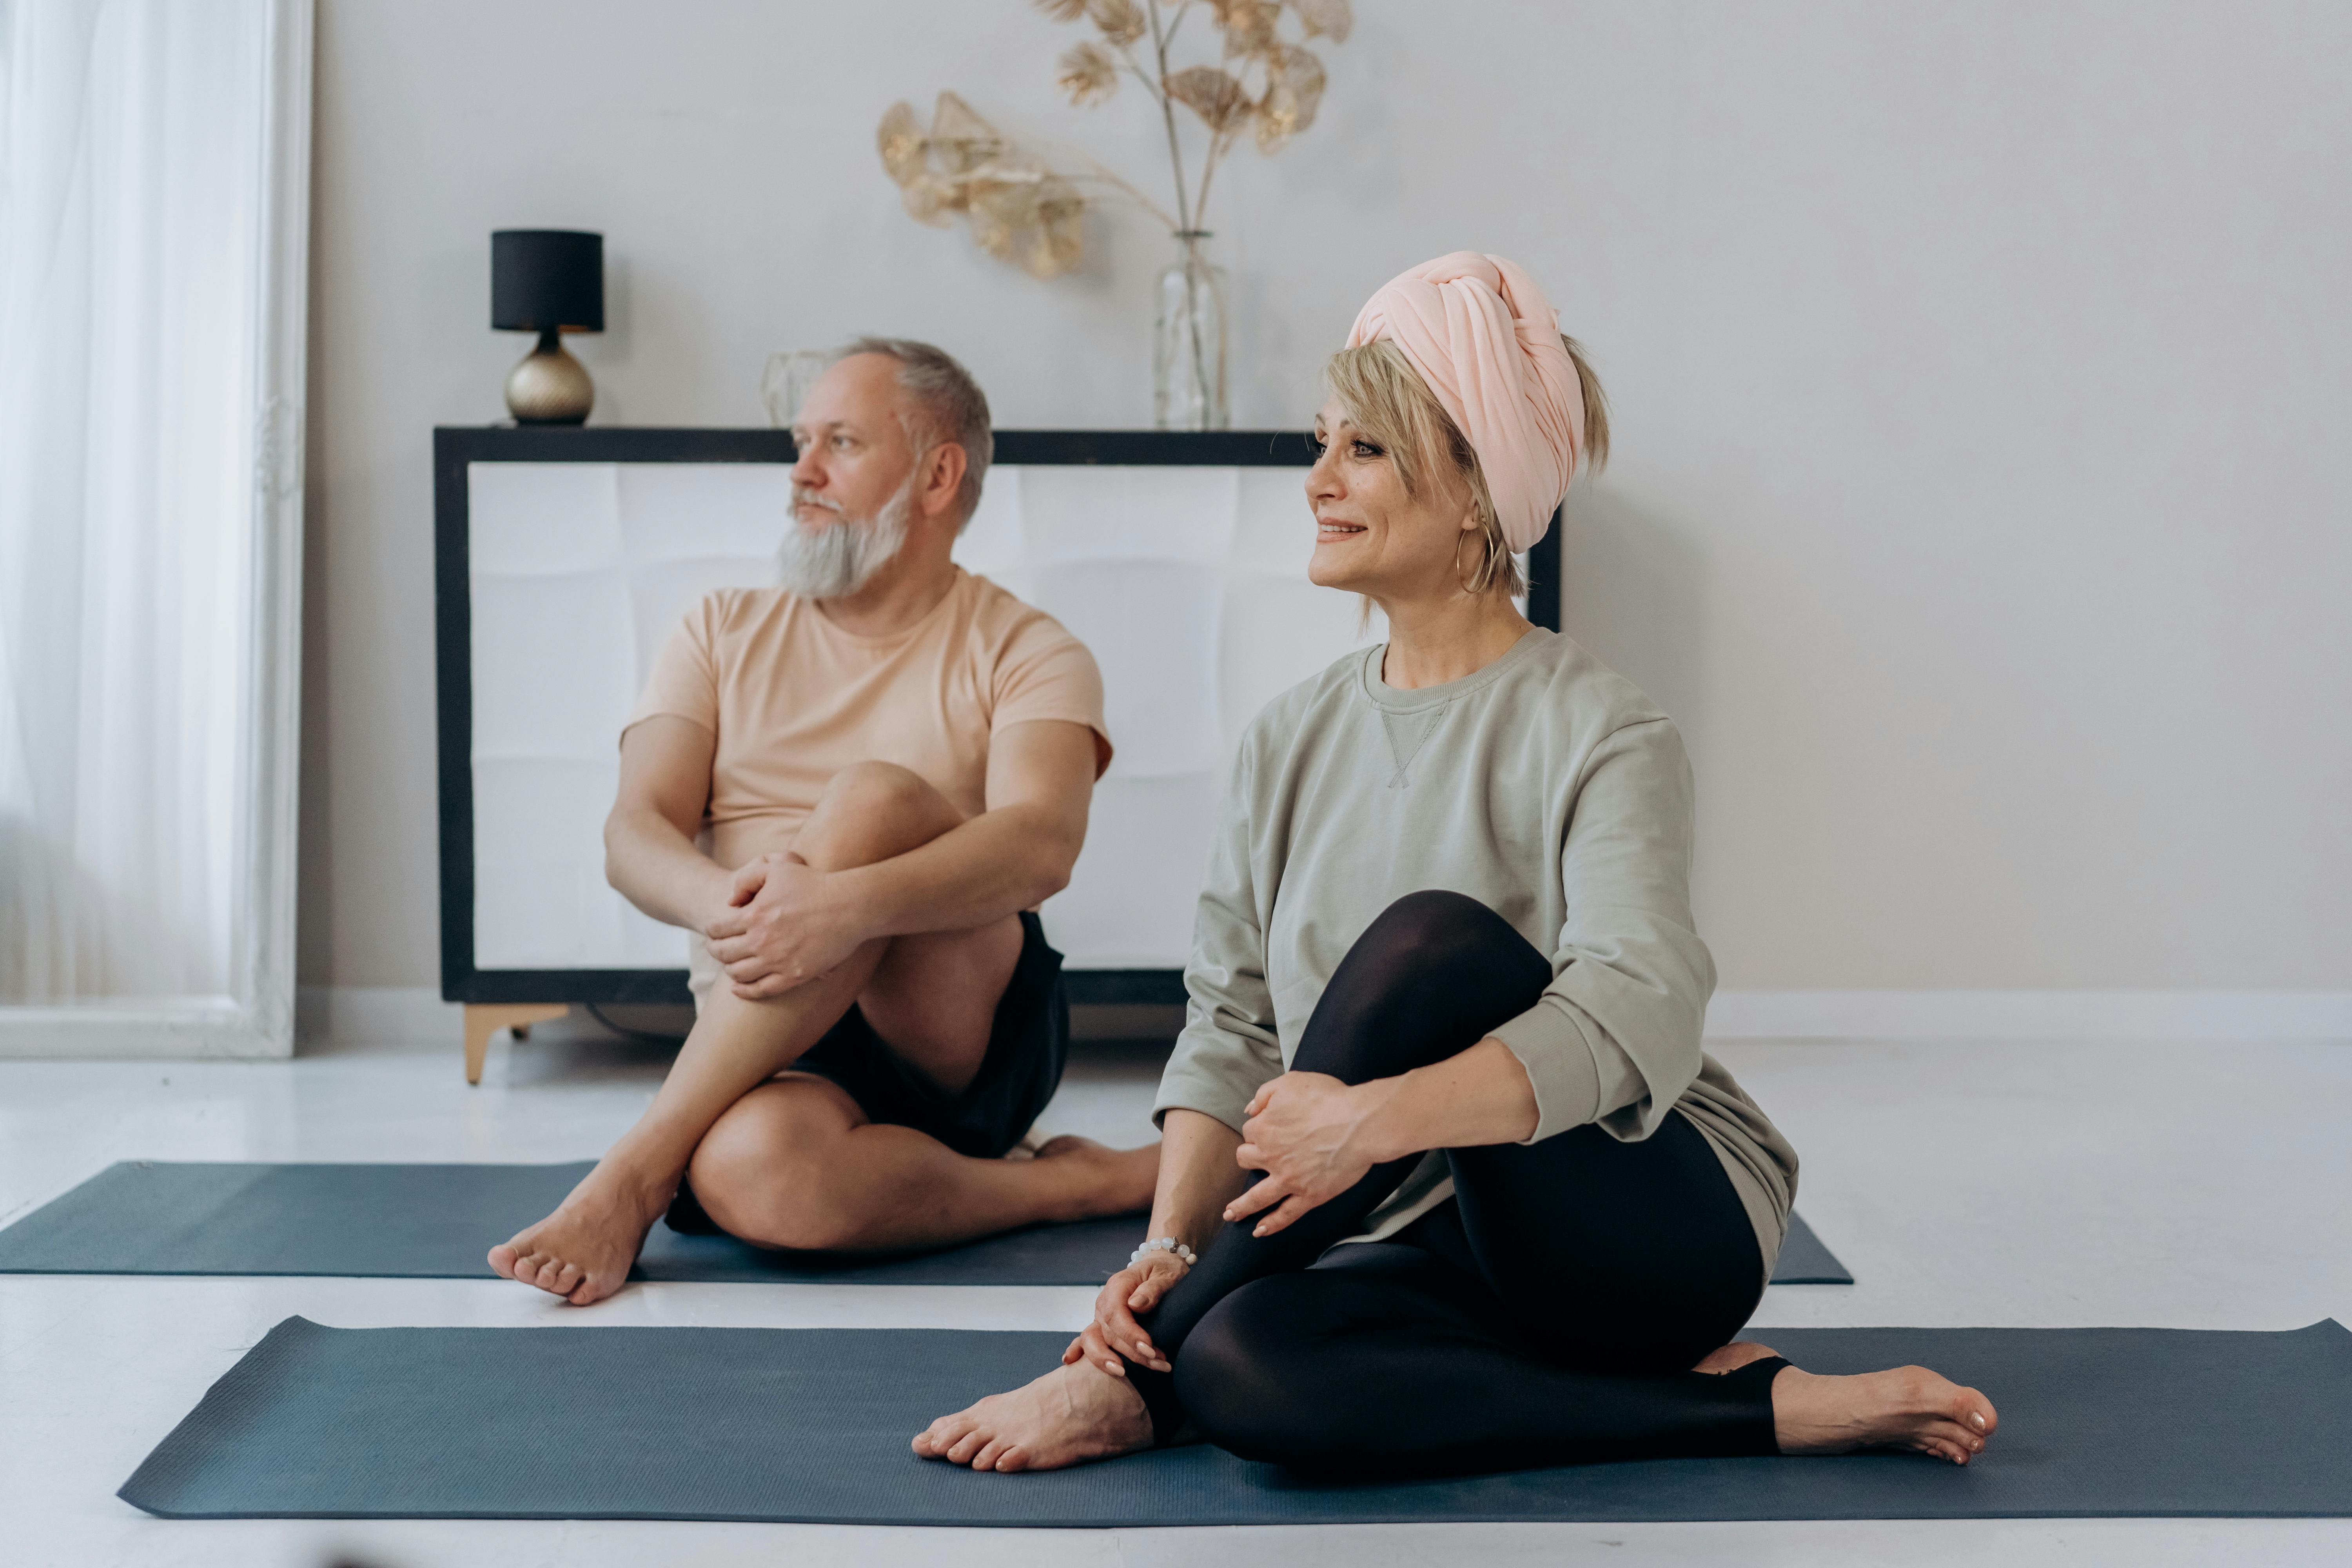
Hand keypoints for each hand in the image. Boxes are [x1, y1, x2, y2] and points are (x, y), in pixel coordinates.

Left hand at [700, 851, 866, 999]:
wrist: (850, 907)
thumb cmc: (814, 884)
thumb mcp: (777, 867)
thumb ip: (746, 879)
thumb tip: (729, 902)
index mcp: (754, 915)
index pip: (717, 930)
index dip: (711, 930)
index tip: (714, 931)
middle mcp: (761, 941)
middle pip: (723, 953)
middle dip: (715, 950)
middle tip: (717, 948)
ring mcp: (777, 961)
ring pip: (738, 974)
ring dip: (728, 969)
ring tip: (731, 964)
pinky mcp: (794, 976)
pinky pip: (760, 990)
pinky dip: (744, 991)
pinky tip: (737, 988)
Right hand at [1060, 1253, 1187, 1375]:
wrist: (1159, 1270)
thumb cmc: (1164, 1272)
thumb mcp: (1166, 1275)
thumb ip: (1153, 1289)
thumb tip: (1135, 1304)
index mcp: (1119, 1286)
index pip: (1116, 1313)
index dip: (1130, 1334)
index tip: (1149, 1349)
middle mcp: (1104, 1302)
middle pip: (1108, 1332)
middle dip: (1131, 1353)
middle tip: (1158, 1364)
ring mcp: (1100, 1315)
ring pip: (1095, 1341)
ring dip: (1109, 1361)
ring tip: (1126, 1374)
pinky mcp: (1102, 1326)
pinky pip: (1085, 1339)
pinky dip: (1077, 1350)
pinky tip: (1071, 1362)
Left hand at [1225, 1071, 1391, 1238]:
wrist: (1359, 1122)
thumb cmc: (1329, 1098)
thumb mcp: (1291, 1082)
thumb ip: (1264, 1094)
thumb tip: (1250, 1109)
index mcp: (1264, 1128)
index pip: (1250, 1131)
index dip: (1261, 1127)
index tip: (1272, 1125)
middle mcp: (1270, 1156)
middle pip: (1246, 1159)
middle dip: (1249, 1157)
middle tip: (1255, 1159)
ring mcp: (1289, 1179)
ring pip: (1256, 1197)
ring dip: (1240, 1206)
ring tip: (1230, 1214)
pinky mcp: (1309, 1195)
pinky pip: (1285, 1214)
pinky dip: (1271, 1224)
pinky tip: (1259, 1231)